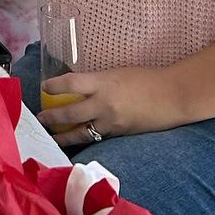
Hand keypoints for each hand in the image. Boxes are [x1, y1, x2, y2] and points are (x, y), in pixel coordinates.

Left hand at [38, 67, 186, 146]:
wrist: (174, 96)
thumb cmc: (145, 79)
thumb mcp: (115, 73)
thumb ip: (96, 81)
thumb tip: (76, 87)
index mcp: (102, 83)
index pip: (70, 84)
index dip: (53, 86)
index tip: (43, 88)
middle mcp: (104, 104)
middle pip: (70, 113)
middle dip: (52, 117)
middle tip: (40, 118)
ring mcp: (112, 122)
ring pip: (82, 133)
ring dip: (65, 135)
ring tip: (52, 137)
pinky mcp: (120, 134)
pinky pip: (98, 139)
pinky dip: (86, 140)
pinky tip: (77, 142)